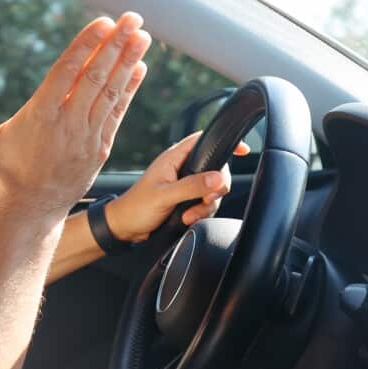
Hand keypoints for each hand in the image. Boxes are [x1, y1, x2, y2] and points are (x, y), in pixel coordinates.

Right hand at [0, 13, 151, 223]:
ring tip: (143, 36)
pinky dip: (129, 89)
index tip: (103, 22)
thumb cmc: (2, 175)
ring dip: (128, 62)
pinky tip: (139, 69)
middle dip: (116, 44)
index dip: (87, 44)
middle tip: (133, 18)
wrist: (30, 213)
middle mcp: (68, 123)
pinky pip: (117, 113)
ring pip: (112, 92)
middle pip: (96, 76)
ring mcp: (87, 137)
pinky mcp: (99, 149)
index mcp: (39, 115)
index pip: (68, 71)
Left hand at [105, 131, 250, 242]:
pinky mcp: (185, 199)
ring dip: (205, 205)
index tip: (243, 150)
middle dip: (215, 189)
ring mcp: (184, 184)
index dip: (223, 142)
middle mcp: (181, 168)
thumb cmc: (136, 208)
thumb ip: (191, 186)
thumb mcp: (165, 196)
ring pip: (212, 190)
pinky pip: (205, 203)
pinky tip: (187, 218)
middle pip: (215, 170)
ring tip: (189, 215)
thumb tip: (217, 179)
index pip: (203, 140)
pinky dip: (201, 212)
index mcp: (174, 158)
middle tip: (205, 200)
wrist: (124, 228)